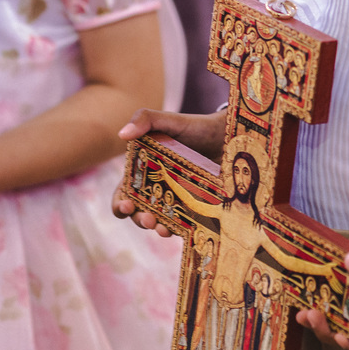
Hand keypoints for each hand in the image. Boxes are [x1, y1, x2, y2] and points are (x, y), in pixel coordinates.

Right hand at [111, 107, 225, 234]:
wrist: (228, 133)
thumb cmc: (195, 126)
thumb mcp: (169, 120)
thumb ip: (144, 119)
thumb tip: (122, 134)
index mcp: (144, 172)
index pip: (124, 193)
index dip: (120, 203)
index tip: (126, 205)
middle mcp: (158, 189)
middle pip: (140, 212)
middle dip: (139, 219)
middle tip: (148, 219)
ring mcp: (177, 199)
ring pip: (161, 221)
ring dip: (157, 228)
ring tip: (162, 229)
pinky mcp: (197, 206)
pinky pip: (186, 223)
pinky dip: (180, 229)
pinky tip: (180, 229)